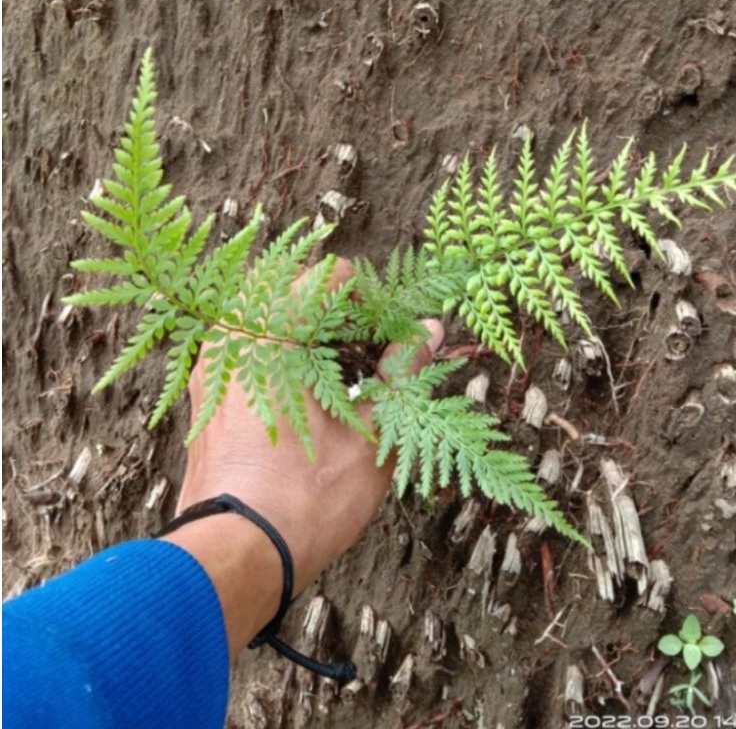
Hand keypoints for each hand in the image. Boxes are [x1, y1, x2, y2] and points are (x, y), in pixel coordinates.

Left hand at [162, 258, 443, 655]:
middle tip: (372, 359)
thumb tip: (428, 329)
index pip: (331, 277)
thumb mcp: (372, 433)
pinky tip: (311, 400)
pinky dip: (286, 359)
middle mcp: (233, 335)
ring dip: (314, 338)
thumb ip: (402, 370)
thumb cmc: (307, 499)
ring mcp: (213, 365)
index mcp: (273, 331)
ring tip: (346, 381)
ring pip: (273, 322)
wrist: (235, 558)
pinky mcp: (207, 395)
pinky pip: (251, 351)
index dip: (373, 302)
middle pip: (300, 294)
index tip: (392, 338)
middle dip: (342, 318)